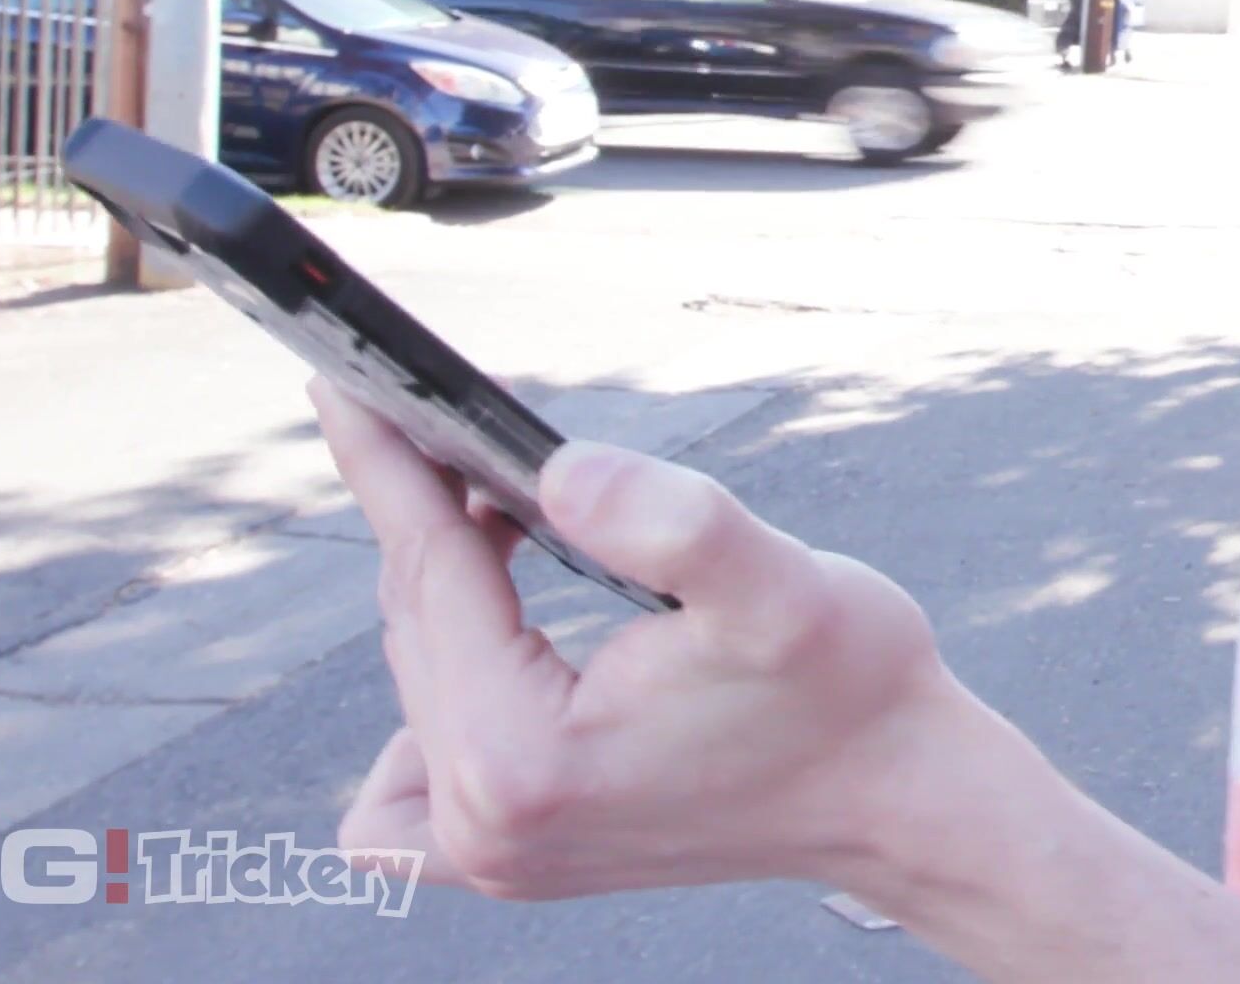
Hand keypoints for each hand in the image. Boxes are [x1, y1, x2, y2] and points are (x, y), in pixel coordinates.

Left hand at [309, 379, 964, 901]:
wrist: (900, 795)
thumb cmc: (852, 690)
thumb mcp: (785, 588)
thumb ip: (675, 524)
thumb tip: (558, 472)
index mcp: (524, 758)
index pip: (430, 575)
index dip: (392, 465)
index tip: (340, 381)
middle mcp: (489, 823)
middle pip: (417, 626)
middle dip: (430, 516)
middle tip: (450, 420)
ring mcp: (497, 854)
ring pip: (420, 679)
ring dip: (447, 590)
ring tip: (498, 515)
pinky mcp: (519, 858)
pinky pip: (411, 790)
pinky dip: (433, 706)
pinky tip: (493, 652)